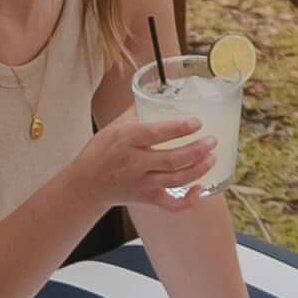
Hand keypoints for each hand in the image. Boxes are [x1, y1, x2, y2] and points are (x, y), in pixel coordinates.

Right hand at [90, 104, 221, 212]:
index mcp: (127, 139)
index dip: (179, 128)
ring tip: (212, 158)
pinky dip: (189, 201)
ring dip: (198, 170)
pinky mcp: (146, 198)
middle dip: (196, 150)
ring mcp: (141, 183)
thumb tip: (161, 93)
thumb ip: (138, 111)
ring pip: (176, 180)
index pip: (156, 133)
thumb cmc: (102, 150)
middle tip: (212, 141)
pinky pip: (171, 205)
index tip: (197, 123)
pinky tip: (200, 189)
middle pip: (171, 159)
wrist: (86, 183)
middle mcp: (135, 162)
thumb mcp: (114, 125)